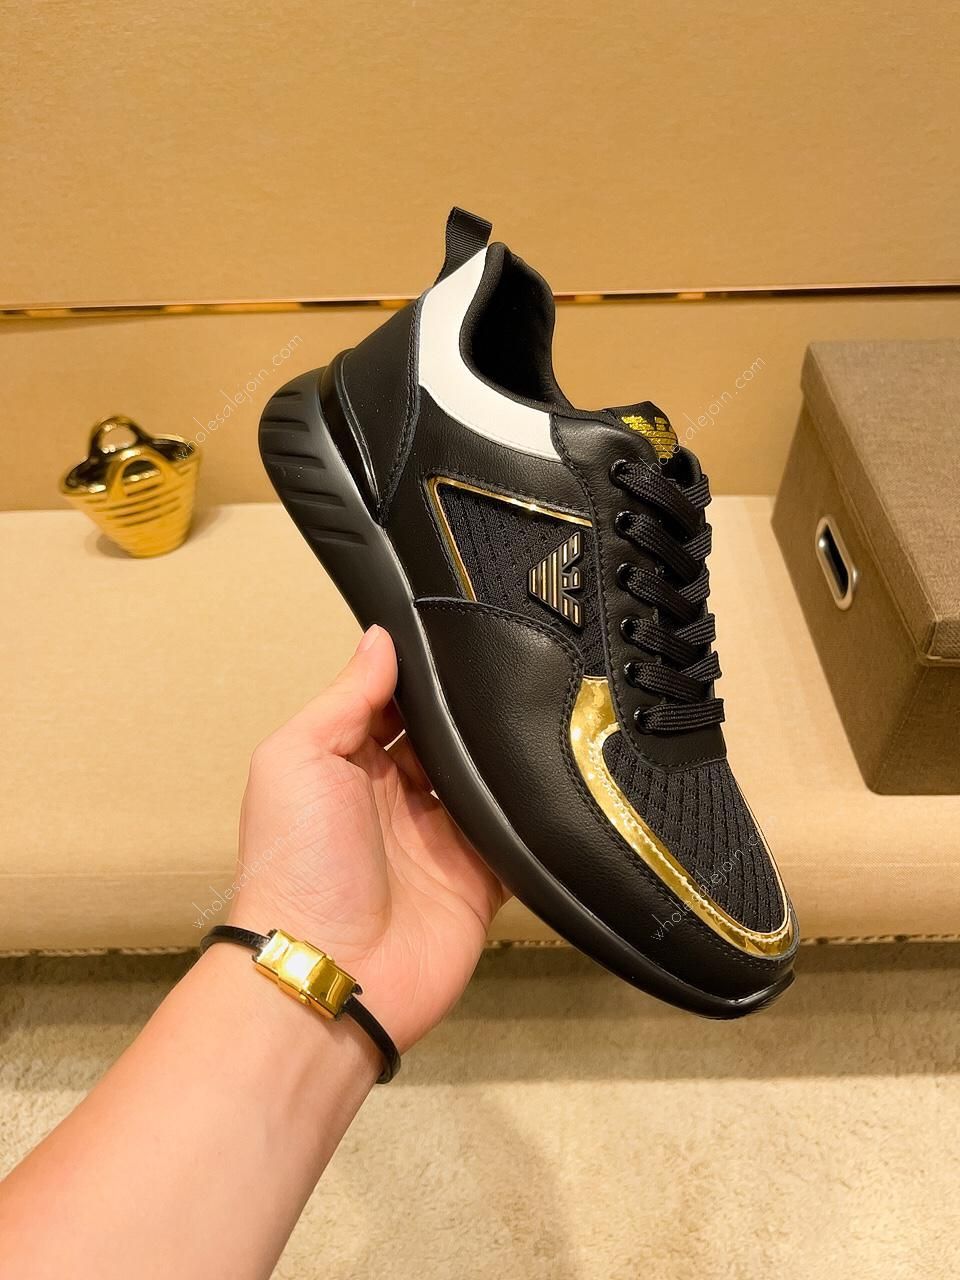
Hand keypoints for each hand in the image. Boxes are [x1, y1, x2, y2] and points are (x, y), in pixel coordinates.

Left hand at [229, 625, 505, 1052]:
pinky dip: (534, 816)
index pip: (395, 705)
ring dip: (506, 757)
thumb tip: (380, 637)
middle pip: (446, 740)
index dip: (424, 674)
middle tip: (519, 661)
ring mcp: (441, 841)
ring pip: (486, 783)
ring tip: (547, 706)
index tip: (461, 631)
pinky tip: (558, 776)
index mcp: (349, 765)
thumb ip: (345, 698)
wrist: (332, 972)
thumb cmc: (297, 862)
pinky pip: (517, 838)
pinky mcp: (481, 880)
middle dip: (473, 711)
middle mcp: (397, 799)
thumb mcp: (298, 758)